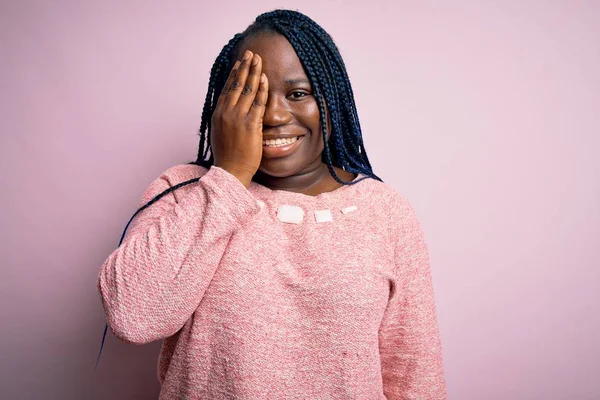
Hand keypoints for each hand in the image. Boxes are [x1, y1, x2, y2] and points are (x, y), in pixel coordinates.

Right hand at [210, 50, 268, 187]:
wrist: (230, 172)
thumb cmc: (228, 158)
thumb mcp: (221, 135)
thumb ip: (225, 121)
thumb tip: (229, 114)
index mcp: (218, 114)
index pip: (227, 89)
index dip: (234, 75)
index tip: (239, 63)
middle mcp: (226, 113)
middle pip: (236, 85)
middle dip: (244, 67)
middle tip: (250, 54)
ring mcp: (237, 118)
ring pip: (246, 90)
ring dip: (253, 72)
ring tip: (258, 59)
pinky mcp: (250, 125)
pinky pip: (257, 103)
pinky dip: (261, 89)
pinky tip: (264, 78)